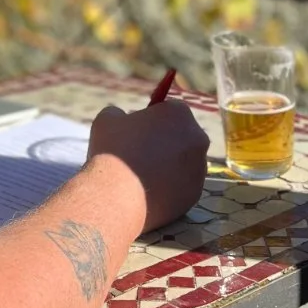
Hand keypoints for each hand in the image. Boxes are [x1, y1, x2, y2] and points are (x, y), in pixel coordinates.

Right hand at [87, 99, 208, 232]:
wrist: (117, 197)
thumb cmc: (113, 152)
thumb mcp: (108, 119)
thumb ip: (120, 113)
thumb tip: (122, 118)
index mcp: (180, 113)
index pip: (170, 110)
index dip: (153, 119)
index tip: (139, 130)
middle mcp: (197, 138)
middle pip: (181, 136)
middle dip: (164, 142)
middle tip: (139, 153)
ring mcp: (199, 168)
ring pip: (182, 163)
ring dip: (167, 165)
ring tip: (140, 175)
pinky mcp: (195, 194)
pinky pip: (181, 186)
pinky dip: (167, 188)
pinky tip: (146, 191)